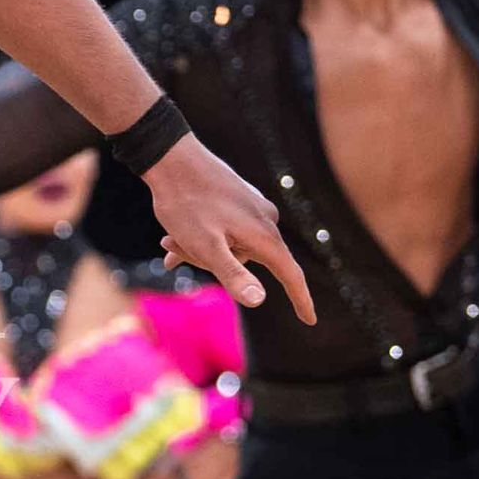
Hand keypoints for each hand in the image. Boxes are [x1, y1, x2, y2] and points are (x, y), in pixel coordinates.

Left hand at [144, 137, 315, 323]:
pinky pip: (222, 232)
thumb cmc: (186, 204)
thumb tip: (259, 300)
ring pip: (229, 246)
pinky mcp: (238, 200)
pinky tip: (171, 239)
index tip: (310, 321)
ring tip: (167, 241)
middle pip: (245, 262)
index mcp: (263, 235)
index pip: (290, 275)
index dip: (301, 300)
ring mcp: (252, 208)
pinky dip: (198, 239)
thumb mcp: (206, 247)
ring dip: (197, 250)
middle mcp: (265, 220)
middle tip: (172, 248)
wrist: (171, 157)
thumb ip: (233, 275)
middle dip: (208, 264)